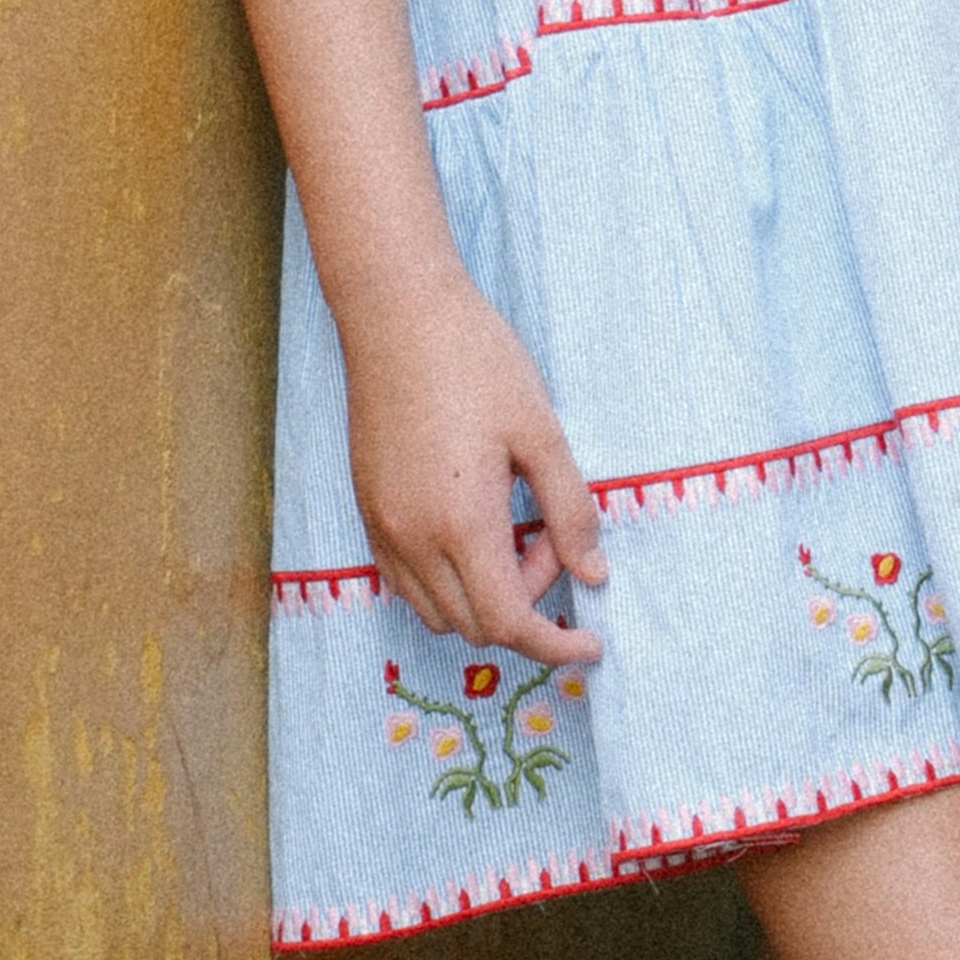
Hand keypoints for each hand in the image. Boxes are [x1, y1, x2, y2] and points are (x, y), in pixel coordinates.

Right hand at [347, 275, 607, 666]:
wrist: (397, 314)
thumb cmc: (477, 362)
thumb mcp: (543, 433)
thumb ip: (571, 513)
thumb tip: (592, 577)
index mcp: (462, 524)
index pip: (509, 623)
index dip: (555, 645)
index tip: (590, 645)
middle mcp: (413, 539)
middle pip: (474, 626)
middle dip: (528, 606)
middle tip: (554, 544)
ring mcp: (382, 528)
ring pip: (436, 612)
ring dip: (486, 599)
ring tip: (517, 533)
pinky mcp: (367, 510)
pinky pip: (405, 583)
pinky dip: (447, 585)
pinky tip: (476, 535)